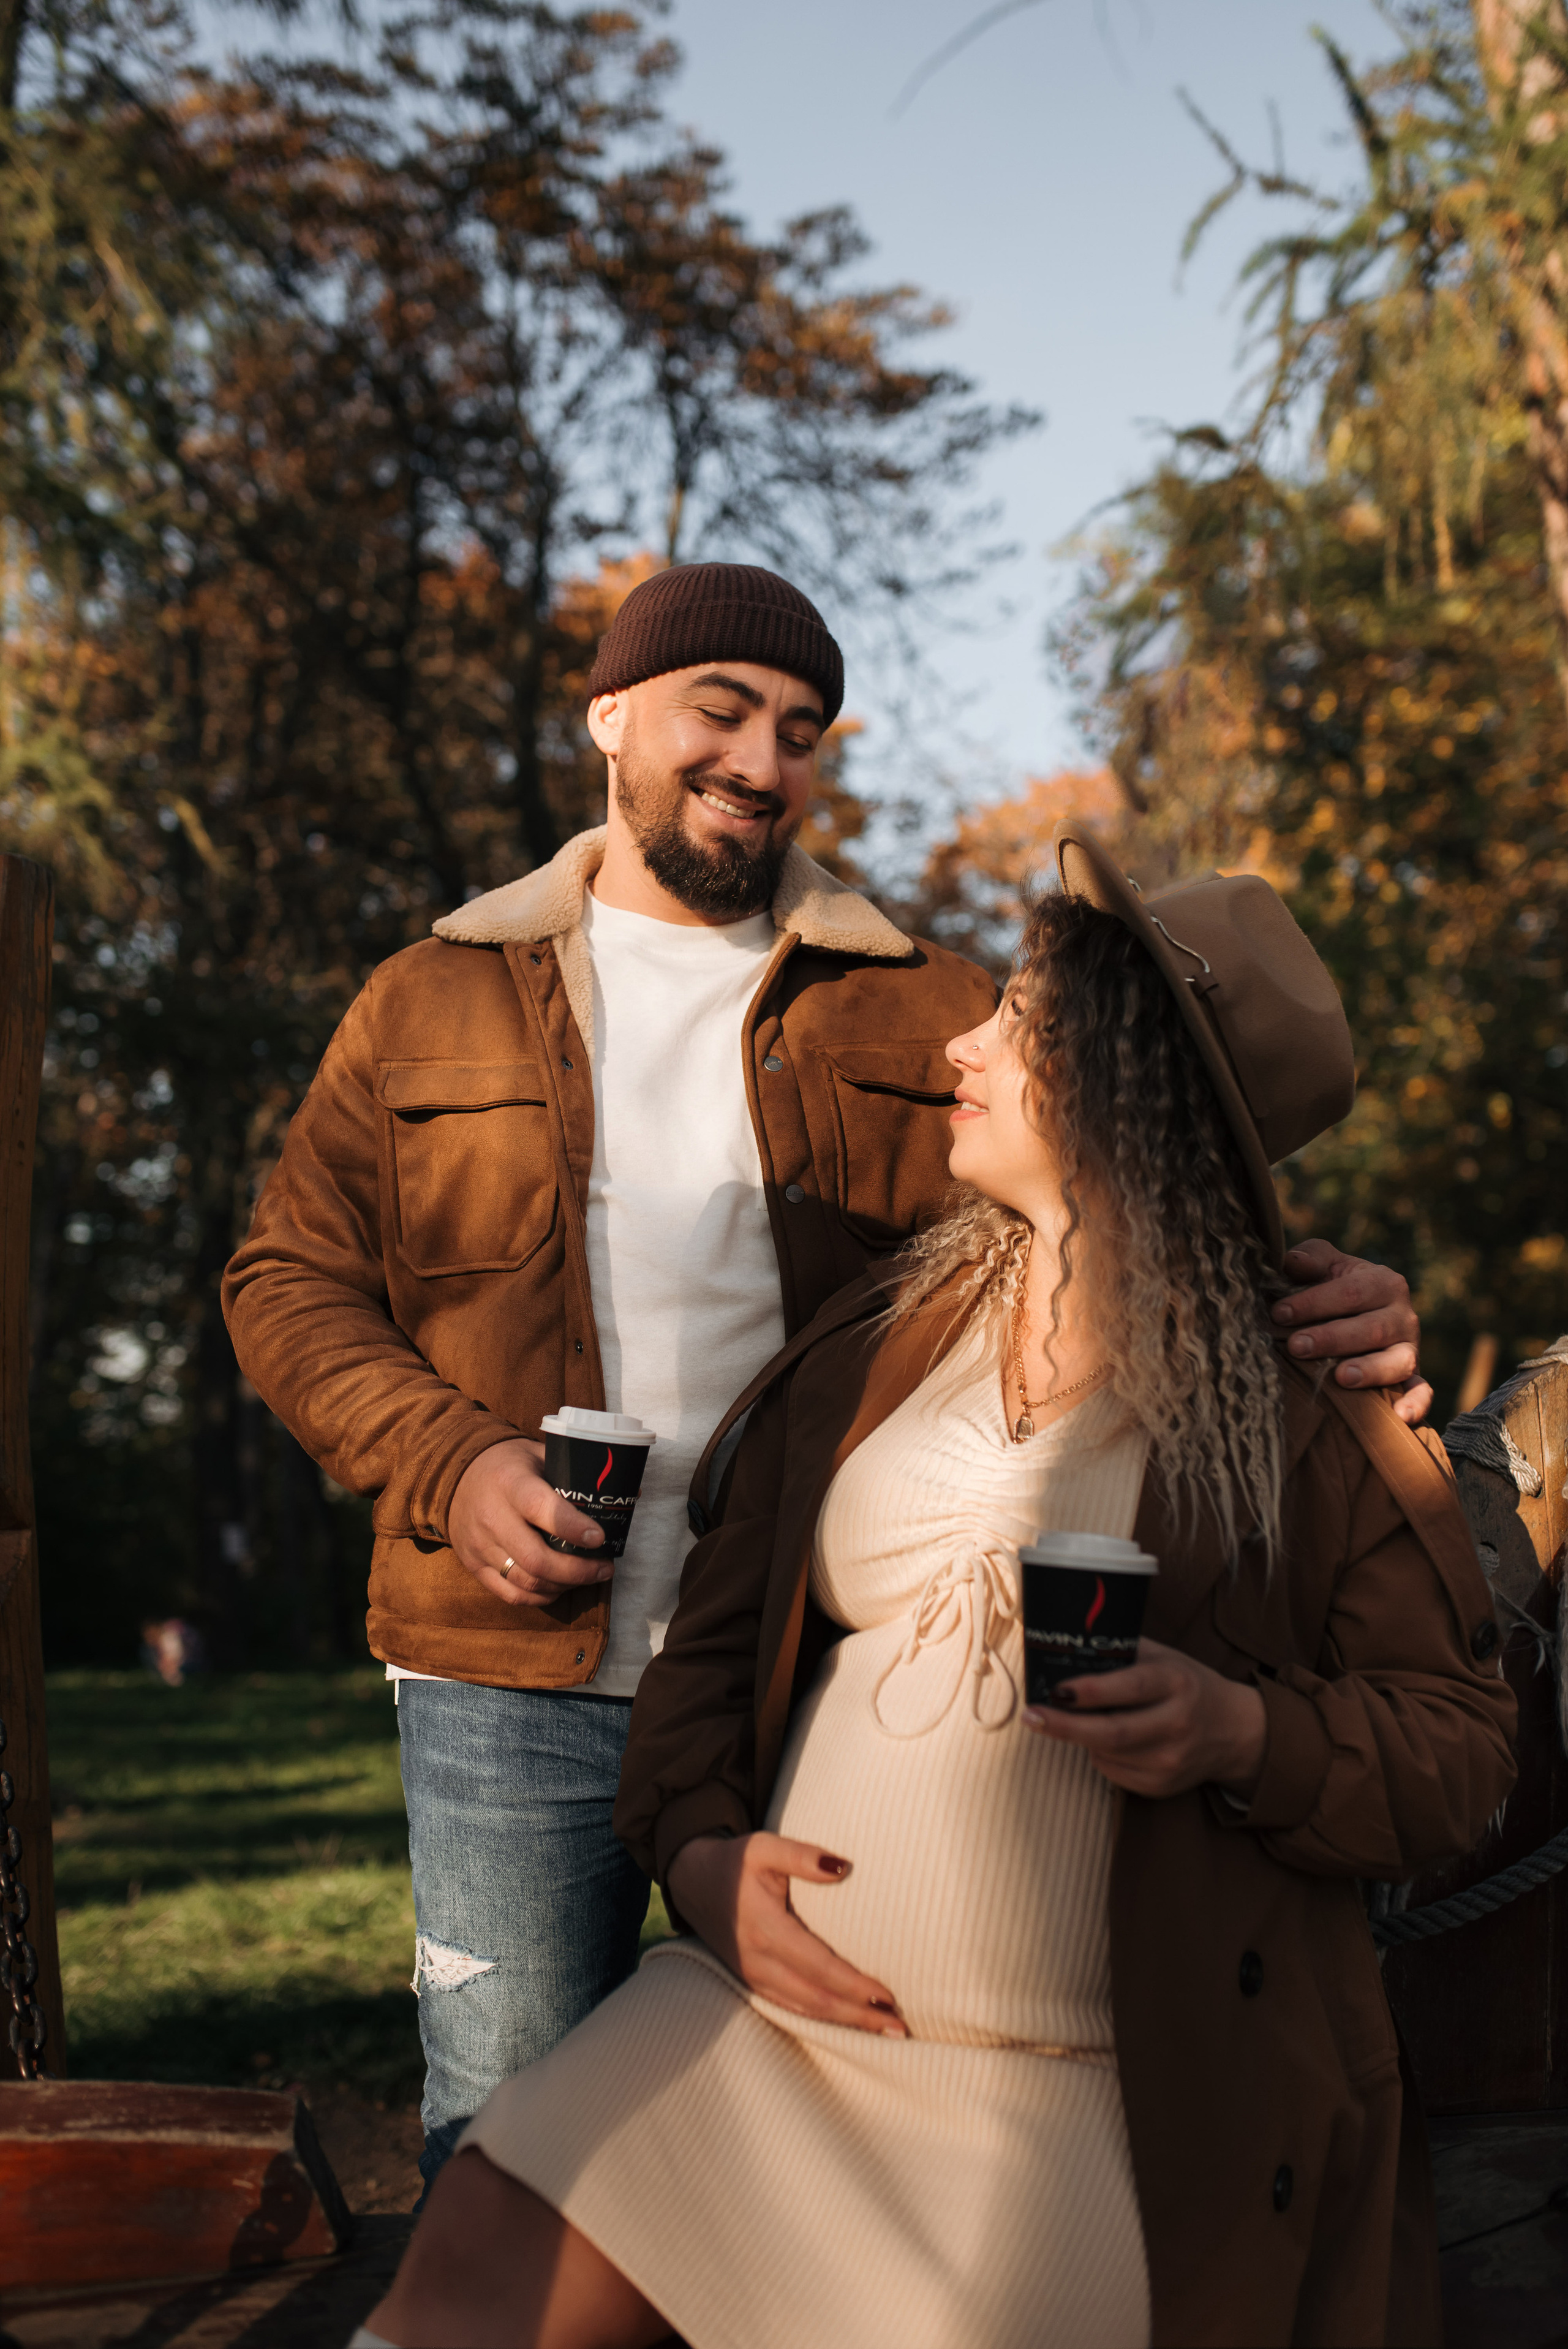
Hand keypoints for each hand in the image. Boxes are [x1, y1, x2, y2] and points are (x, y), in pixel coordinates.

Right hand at [447, 1438, 609, 1607]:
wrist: (455, 1475)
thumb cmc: (509, 1465)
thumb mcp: (539, 1455)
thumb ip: (577, 1474)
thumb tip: (631, 1494)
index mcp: (511, 1483)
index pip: (542, 1511)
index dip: (574, 1529)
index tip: (600, 1538)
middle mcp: (492, 1517)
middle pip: (537, 1560)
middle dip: (578, 1571)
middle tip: (605, 1568)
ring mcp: (480, 1546)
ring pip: (526, 1582)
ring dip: (564, 1586)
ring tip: (589, 1577)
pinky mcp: (473, 1566)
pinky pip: (511, 1594)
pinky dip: (541, 1596)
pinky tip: (560, 1587)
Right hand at [665, 1832, 907, 2036]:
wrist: (692, 1881)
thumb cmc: (735, 1861)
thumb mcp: (764, 1847)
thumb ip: (801, 1855)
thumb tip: (843, 1867)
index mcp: (766, 1929)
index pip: (818, 1966)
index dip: (854, 1985)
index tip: (888, 1996)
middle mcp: (759, 1961)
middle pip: (817, 1999)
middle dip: (859, 2016)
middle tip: (900, 2029)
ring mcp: (754, 1977)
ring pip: (806, 2010)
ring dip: (846, 2024)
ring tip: (884, 2032)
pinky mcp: (752, 1983)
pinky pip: (791, 2009)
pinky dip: (823, 2020)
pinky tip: (848, 2024)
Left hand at [1022, 1637, 1266, 1801]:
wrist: (1234, 1732)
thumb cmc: (1187, 1684)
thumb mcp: (1164, 1657)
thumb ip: (1122, 1651)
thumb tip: (1067, 1644)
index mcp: (1176, 1683)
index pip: (1130, 1689)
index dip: (1091, 1691)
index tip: (1057, 1690)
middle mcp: (1177, 1724)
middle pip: (1112, 1732)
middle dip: (1065, 1726)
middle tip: (1031, 1716)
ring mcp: (1170, 1760)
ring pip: (1106, 1753)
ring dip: (1080, 1737)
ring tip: (1073, 1719)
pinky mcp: (1162, 1786)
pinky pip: (1112, 1772)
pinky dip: (1098, 1755)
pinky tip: (1106, 1740)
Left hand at [1271, 1239, 1430, 1423]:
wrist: (1362, 1315)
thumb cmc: (1333, 1289)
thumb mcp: (1325, 1266)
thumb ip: (1310, 1259)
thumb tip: (1292, 1263)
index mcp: (1383, 1282)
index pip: (1350, 1292)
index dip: (1313, 1302)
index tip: (1279, 1313)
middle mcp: (1403, 1315)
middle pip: (1371, 1328)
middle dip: (1332, 1338)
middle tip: (1297, 1346)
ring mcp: (1410, 1348)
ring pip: (1398, 1361)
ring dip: (1370, 1370)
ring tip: (1342, 1377)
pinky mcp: (1413, 1377)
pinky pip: (1422, 1392)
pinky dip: (1415, 1404)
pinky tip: (1399, 1417)